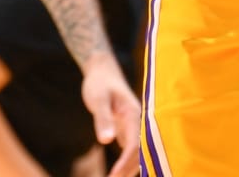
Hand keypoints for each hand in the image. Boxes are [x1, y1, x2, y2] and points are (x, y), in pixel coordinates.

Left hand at [81, 51, 140, 176]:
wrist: (103, 72)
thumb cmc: (100, 83)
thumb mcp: (98, 98)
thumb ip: (103, 118)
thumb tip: (106, 140)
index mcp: (135, 115)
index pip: (135, 144)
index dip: (125, 162)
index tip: (114, 176)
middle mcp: (139, 123)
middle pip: (139, 153)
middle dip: (128, 170)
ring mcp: (135, 128)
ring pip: (137, 154)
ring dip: (128, 169)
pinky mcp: (128, 131)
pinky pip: (131, 151)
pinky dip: (126, 164)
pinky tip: (118, 174)